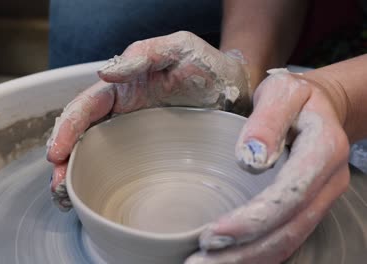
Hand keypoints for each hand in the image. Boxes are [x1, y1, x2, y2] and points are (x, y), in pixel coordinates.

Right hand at [46, 31, 251, 209]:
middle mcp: (121, 115)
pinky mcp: (147, 155)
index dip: (67, 129)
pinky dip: (101, 184)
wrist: (234, 89)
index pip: (85, 108)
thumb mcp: (178, 49)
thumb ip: (144, 55)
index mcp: (121, 89)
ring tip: (66, 201)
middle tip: (58, 187)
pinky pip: (119, 169)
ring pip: (95, 156)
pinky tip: (91, 202)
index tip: (56, 153)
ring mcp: (133, 137)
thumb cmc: (206, 66)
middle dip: (65, 161)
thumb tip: (105, 73)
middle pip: (82, 137)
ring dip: (77, 178)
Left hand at [186, 70, 349, 262]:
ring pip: (288, 241)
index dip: (253, 219)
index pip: (289, 194)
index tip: (213, 232)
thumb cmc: (297, 98)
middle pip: (288, 230)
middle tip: (199, 262)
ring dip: (247, 259)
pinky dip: (257, 253)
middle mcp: (328, 182)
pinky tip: (230, 257)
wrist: (322, 109)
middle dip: (243, 252)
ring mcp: (321, 199)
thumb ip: (267, 121)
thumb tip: (251, 158)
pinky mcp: (308, 207)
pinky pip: (287, 238)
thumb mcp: (282, 92)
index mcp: (323, 149)